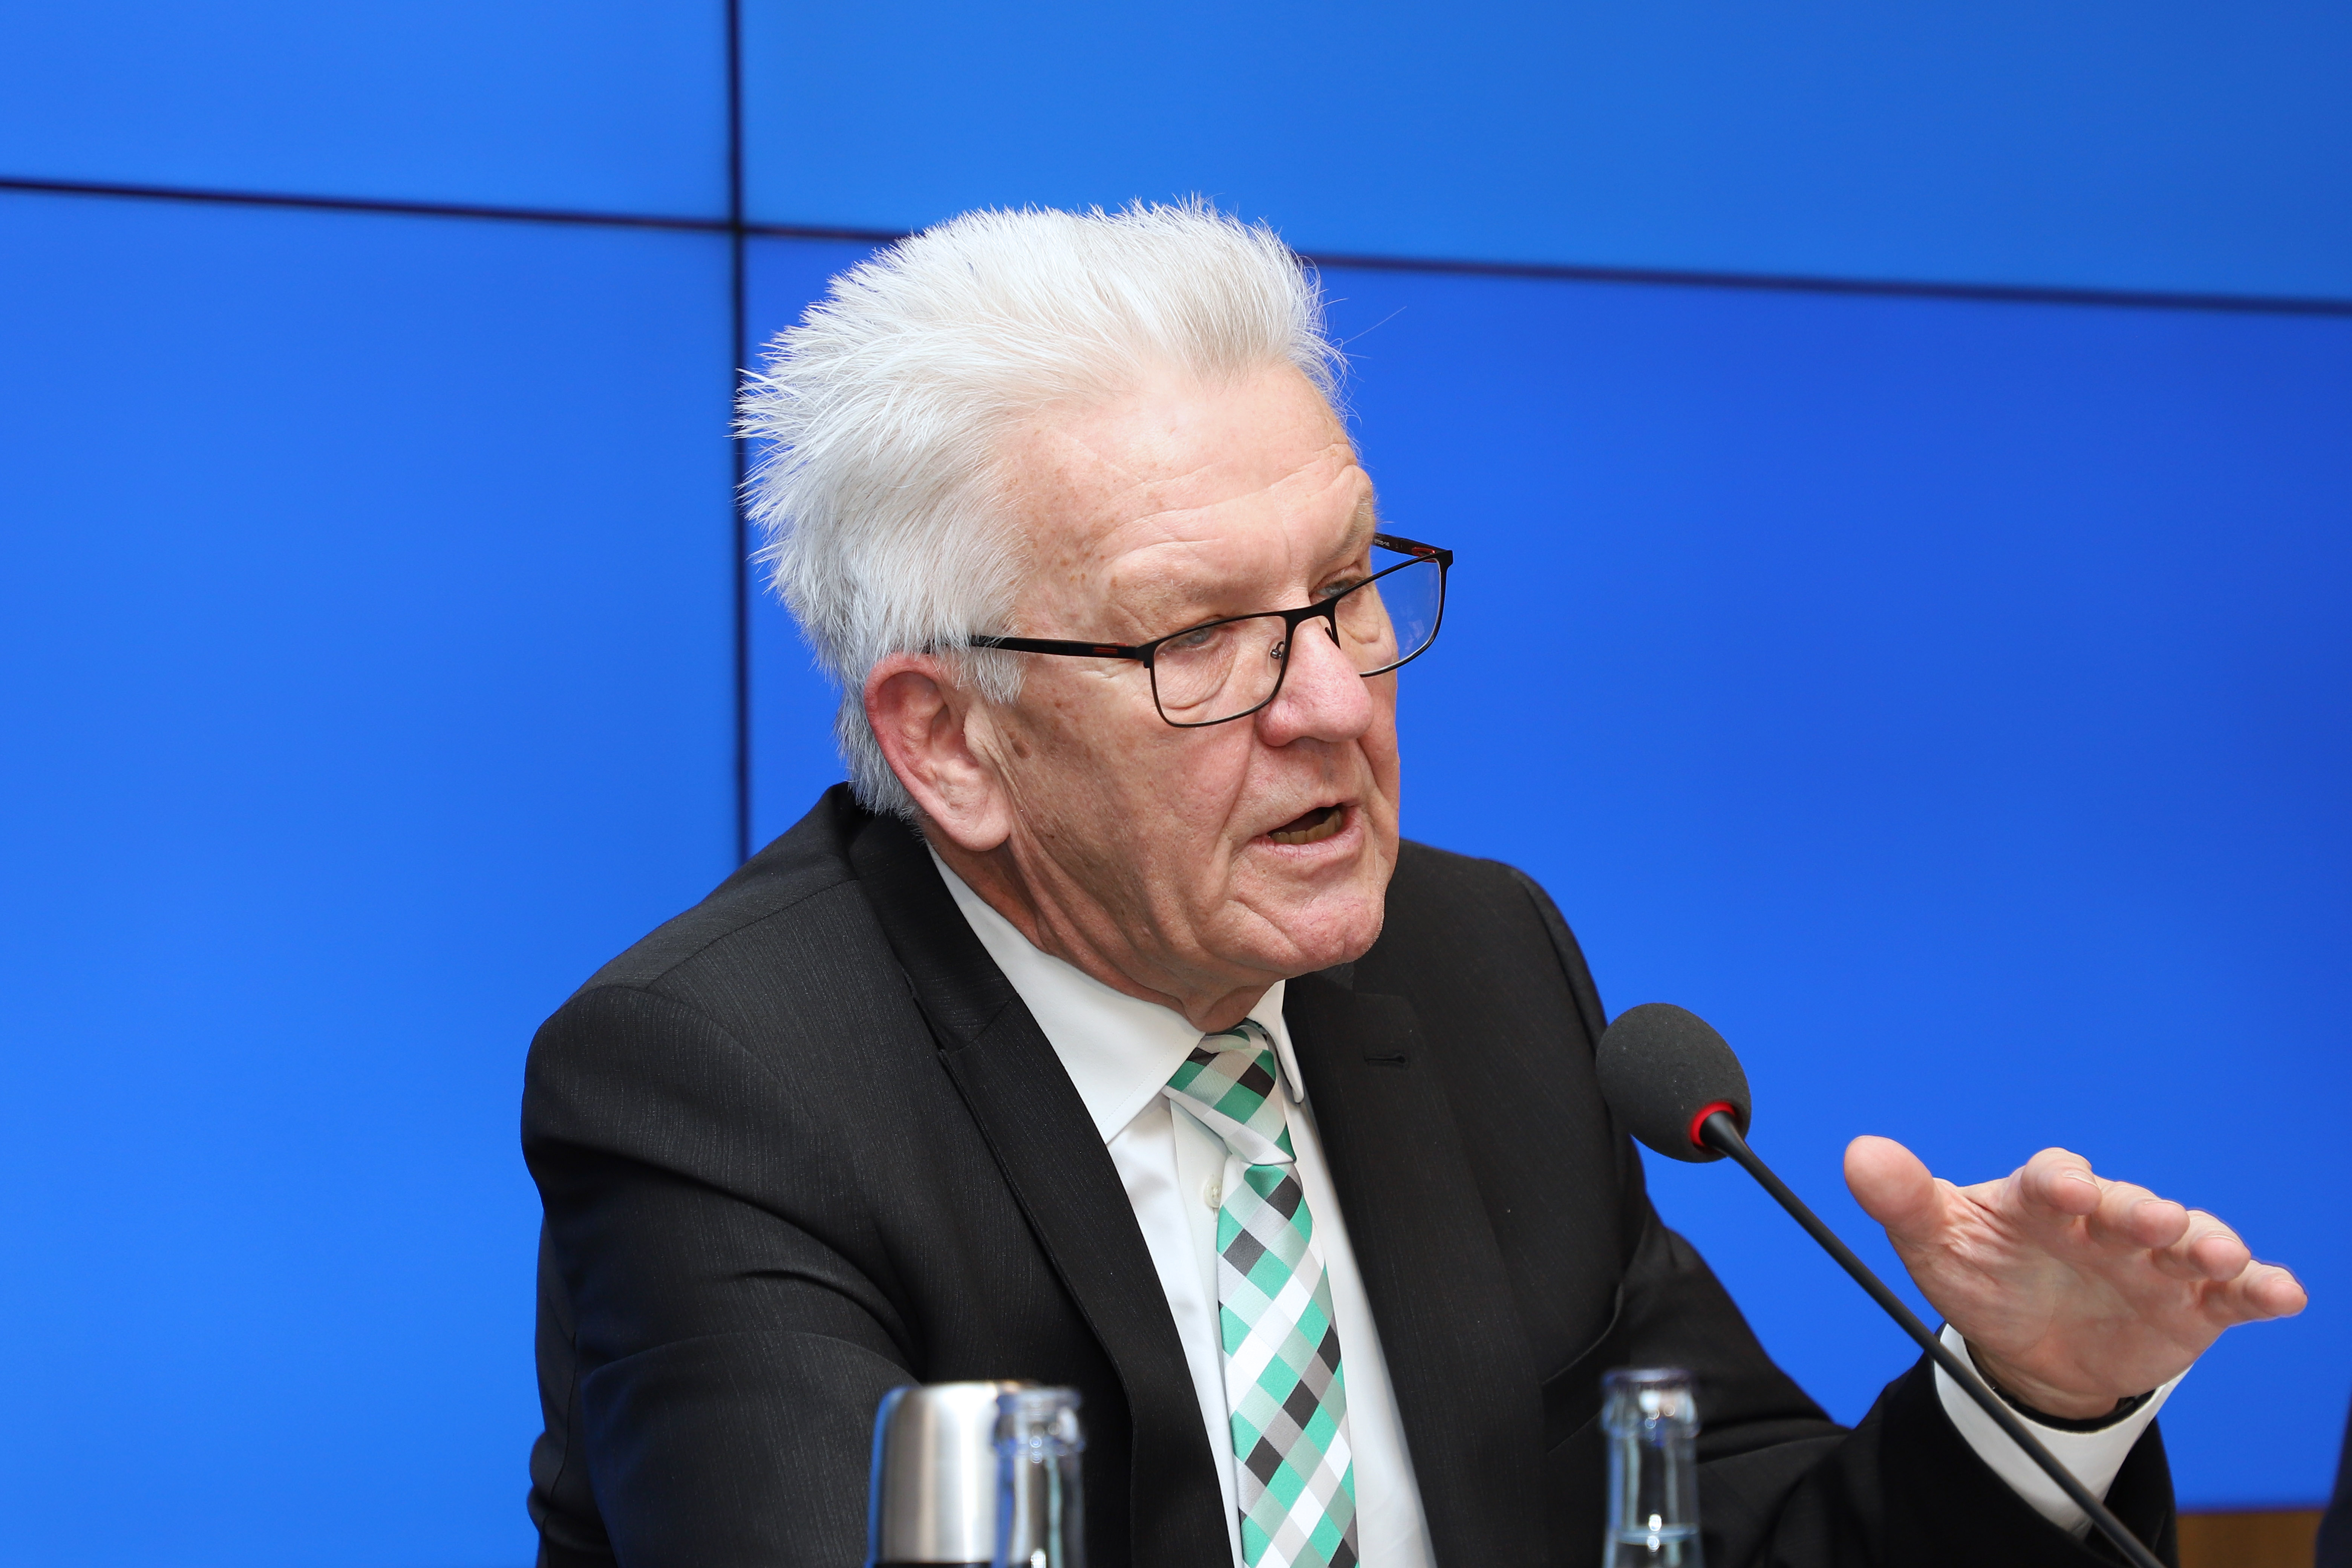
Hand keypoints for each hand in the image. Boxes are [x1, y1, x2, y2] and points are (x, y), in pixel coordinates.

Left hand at [1845, 1138, 2306, 1419]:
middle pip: (2129, 1206)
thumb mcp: (1937, 1243)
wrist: (2024, 1346)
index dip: (2062, 1179)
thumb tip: (1860, 1153)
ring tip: (2218, 1255)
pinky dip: (2261, 1287)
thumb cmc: (1984, 1278)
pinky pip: (2232, 1293)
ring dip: (2208, 1243)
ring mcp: (2153, 1261)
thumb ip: (1904, 1199)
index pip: (2054, 1177)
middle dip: (2143, 1211)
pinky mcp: (2192, 1305)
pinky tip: (2282, 1291)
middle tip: (2154, 1221)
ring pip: (2189, 1242)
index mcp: (2042, 1198)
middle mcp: (2105, 1221)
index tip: (2067, 1189)